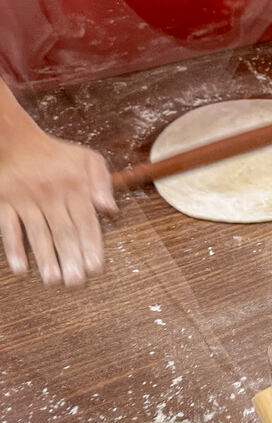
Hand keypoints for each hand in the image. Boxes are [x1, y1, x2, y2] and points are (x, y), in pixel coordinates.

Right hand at [0, 129, 116, 286]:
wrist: (16, 140)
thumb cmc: (57, 153)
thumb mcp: (88, 159)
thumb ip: (102, 182)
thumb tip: (110, 209)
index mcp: (75, 187)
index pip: (86, 222)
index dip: (91, 246)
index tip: (96, 268)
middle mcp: (52, 195)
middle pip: (63, 232)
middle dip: (71, 259)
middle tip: (76, 282)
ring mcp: (26, 200)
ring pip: (38, 233)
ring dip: (45, 258)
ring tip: (53, 281)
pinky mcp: (5, 202)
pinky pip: (8, 228)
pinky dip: (14, 249)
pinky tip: (21, 269)